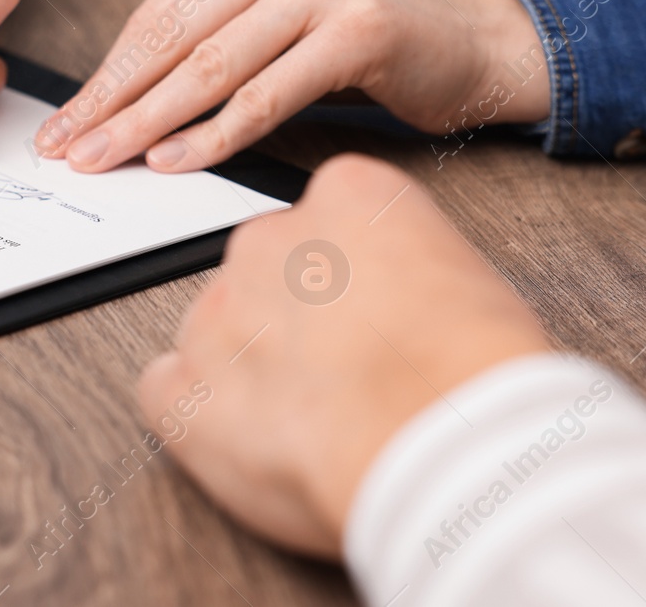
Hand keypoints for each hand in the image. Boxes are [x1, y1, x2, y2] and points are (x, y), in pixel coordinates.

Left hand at [31, 0, 546, 172]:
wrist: (479, 42)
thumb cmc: (373, 43)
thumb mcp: (284, 21)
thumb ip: (219, 39)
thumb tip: (127, 99)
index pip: (160, 11)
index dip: (108, 72)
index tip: (69, 119)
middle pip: (175, 36)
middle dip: (112, 99)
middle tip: (67, 147)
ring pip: (212, 65)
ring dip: (148, 121)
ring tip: (104, 160)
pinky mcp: (359, 26)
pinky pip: (268, 92)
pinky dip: (215, 134)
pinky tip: (175, 160)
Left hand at [138, 154, 549, 556]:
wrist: (450, 448)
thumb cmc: (477, 374)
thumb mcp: (468, 276)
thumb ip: (403, 265)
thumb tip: (391, 298)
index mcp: (345, 196)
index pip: (324, 223)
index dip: (351, 280)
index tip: (370, 315)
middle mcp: (269, 239)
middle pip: (266, 272)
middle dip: (294, 321)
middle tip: (344, 375)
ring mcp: (217, 312)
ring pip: (217, 331)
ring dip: (248, 370)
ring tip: (313, 422)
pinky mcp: (183, 389)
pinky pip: (169, 392)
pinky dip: (200, 418)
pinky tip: (255, 441)